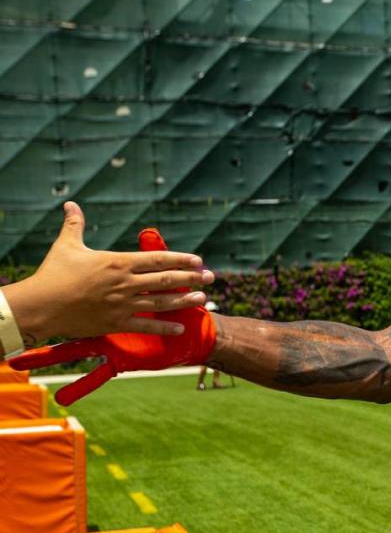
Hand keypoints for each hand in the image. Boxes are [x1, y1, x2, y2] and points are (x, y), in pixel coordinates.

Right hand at [9, 228, 216, 405]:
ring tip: (203, 298)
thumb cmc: (52, 274)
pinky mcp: (116, 323)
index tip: (198, 260)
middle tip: (211, 277)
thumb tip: (71, 204)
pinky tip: (181, 328)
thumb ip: (75, 225)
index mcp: (118, 262)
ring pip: (161, 302)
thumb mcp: (67, 245)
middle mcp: (125, 283)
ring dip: (184, 300)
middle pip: (165, 280)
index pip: (157, 259)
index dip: (180, 259)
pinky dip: (165, 327)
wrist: (39, 306)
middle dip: (191, 278)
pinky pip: (146, 326)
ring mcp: (122, 304)